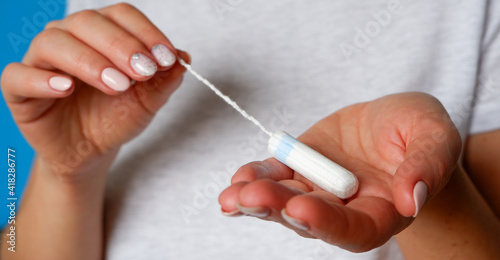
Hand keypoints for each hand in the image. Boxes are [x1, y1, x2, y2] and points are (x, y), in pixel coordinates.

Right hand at [1, 3, 188, 178]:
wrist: (91, 151)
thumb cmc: (116, 118)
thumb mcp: (147, 101)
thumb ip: (164, 80)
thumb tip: (184, 57)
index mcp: (101, 33)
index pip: (121, 15)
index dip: (145, 33)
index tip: (167, 58)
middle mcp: (69, 38)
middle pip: (88, 22)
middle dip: (120, 46)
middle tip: (142, 72)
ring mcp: (41, 61)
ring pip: (54, 42)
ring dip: (89, 61)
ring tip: (116, 86)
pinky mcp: (19, 88)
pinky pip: (18, 75)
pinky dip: (42, 79)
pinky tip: (66, 89)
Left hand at [219, 92, 461, 251]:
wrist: (395, 122)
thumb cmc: (420, 132)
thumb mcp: (435, 137)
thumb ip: (427, 166)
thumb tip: (410, 199)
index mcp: (382, 211)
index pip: (354, 230)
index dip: (327, 224)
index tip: (300, 209)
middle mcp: (345, 208)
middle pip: (310, 219)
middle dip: (279, 208)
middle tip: (250, 197)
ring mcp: (319, 188)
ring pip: (285, 201)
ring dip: (257, 197)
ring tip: (233, 194)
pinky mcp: (301, 167)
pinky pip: (275, 175)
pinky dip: (255, 177)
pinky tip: (238, 179)